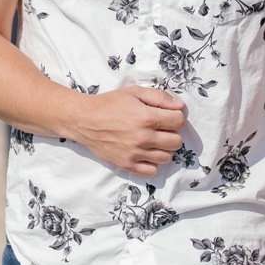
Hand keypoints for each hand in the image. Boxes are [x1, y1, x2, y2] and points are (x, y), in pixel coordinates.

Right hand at [70, 88, 185, 175]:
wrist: (83, 120)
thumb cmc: (109, 104)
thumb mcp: (135, 92)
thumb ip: (159, 97)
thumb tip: (180, 106)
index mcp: (147, 117)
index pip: (179, 121)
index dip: (175, 117)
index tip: (167, 116)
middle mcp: (143, 137)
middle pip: (176, 142)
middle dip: (172, 133)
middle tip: (160, 129)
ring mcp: (135, 153)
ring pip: (167, 157)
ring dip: (163, 149)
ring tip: (152, 141)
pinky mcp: (126, 165)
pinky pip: (152, 171)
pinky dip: (152, 163)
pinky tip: (145, 153)